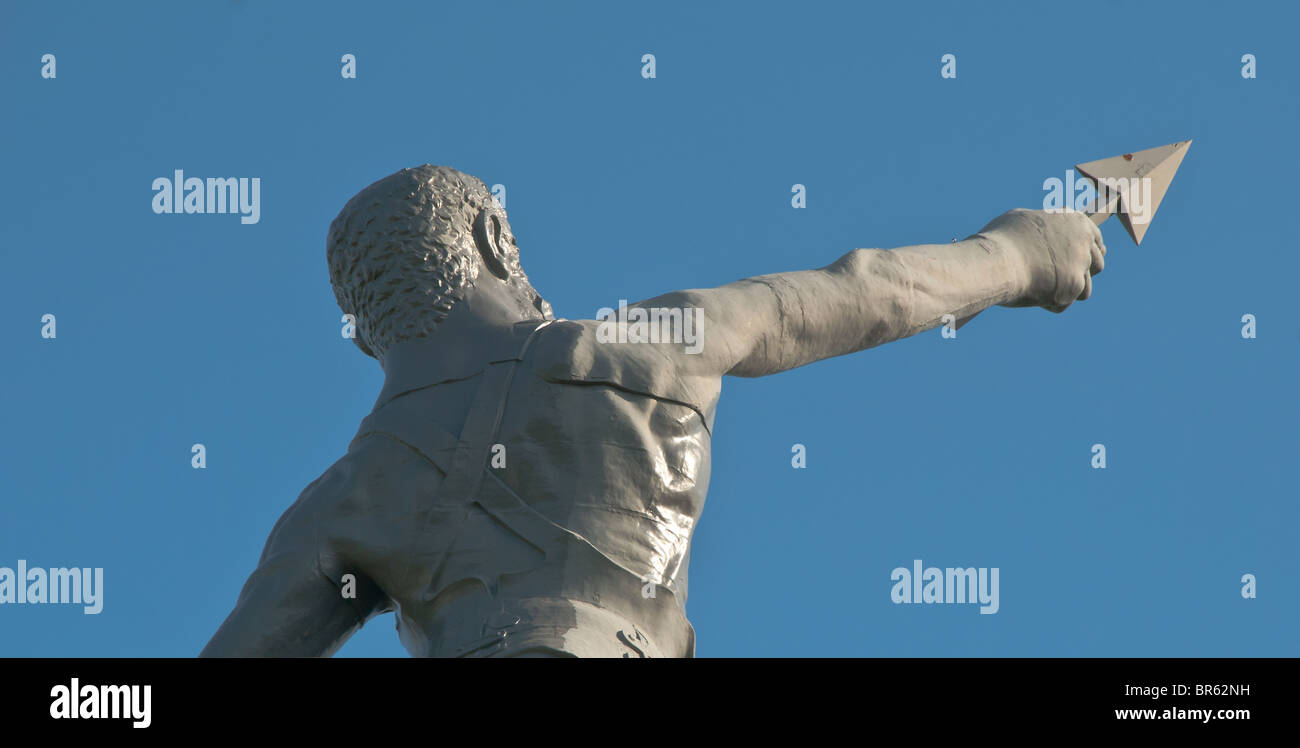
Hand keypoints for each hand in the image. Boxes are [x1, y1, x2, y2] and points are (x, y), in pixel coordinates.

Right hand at [979, 208, 1105, 312]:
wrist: (998, 262)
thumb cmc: (1003, 240)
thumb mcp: (1024, 221)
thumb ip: (1044, 228)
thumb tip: (1043, 236)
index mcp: (1075, 221)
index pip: (1095, 238)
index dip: (1088, 251)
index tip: (1081, 260)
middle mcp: (1083, 242)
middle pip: (1096, 265)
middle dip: (1080, 274)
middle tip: (1060, 280)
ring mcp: (1080, 266)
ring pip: (1084, 288)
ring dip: (1066, 292)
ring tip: (1041, 289)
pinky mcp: (1072, 288)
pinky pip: (1063, 303)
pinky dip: (1048, 303)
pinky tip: (1031, 295)